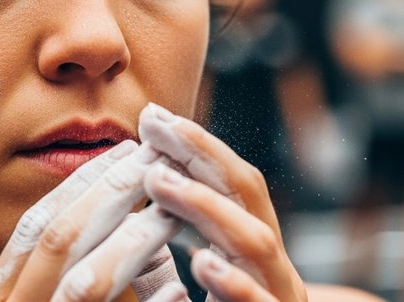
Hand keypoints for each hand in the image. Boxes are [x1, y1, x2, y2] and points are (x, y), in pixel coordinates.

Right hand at [0, 139, 188, 301]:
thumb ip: (81, 269)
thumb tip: (131, 214)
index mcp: (0, 299)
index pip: (37, 227)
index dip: (81, 184)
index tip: (127, 150)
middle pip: (60, 241)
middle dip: (113, 194)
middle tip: (161, 159)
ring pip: (87, 284)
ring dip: (136, 243)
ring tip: (175, 214)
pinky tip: (181, 291)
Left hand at [139, 103, 307, 301]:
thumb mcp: (189, 297)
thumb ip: (160, 270)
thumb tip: (124, 225)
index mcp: (254, 257)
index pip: (230, 187)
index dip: (194, 148)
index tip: (152, 119)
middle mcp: (273, 268)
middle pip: (246, 195)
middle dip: (201, 153)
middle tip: (153, 124)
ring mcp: (279, 296)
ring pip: (255, 241)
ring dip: (206, 205)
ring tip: (157, 180)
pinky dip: (236, 284)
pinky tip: (201, 263)